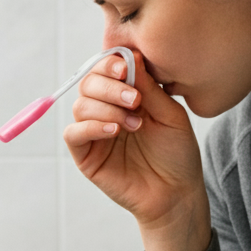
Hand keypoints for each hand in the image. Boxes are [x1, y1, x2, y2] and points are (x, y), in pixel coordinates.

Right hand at [63, 52, 211, 250]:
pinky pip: (73, 133)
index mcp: (126, 95)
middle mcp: (106, 110)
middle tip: (134, 100)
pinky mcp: (85, 156)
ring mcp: (94, 133)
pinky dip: (91, 127)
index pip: (107, 69)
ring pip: (80, 105)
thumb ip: (149, 88)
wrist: (175, 192)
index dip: (111, 63)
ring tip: (133, 123)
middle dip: (108, 86)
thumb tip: (131, 57)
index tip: (127, 67)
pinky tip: (114, 131)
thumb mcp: (170, 114)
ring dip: (105, 108)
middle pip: (88, 82)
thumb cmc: (177, 154)